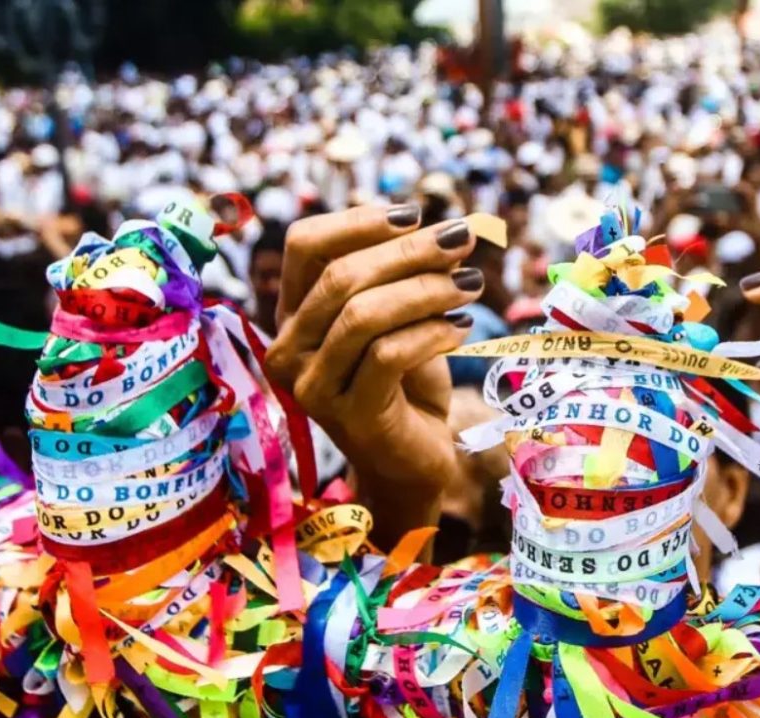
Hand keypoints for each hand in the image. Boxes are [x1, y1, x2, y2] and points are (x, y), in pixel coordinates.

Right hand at [264, 205, 481, 544]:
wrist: (412, 462)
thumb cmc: (406, 384)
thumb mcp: (400, 320)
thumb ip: (404, 276)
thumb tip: (445, 228)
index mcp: (293, 314)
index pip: (305, 246)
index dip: (359, 221)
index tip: (416, 214)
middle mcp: (288, 349)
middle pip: (340, 277)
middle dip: (408, 250)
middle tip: (462, 239)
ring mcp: (312, 386)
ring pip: (363, 315)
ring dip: (426, 289)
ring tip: (471, 284)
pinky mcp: (349, 416)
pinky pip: (388, 355)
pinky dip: (432, 333)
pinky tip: (463, 328)